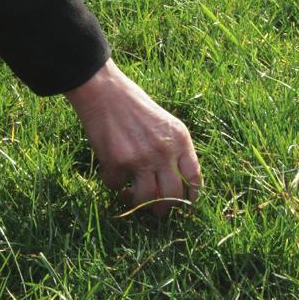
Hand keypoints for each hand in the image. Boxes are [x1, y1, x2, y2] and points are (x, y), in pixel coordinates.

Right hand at [65, 58, 201, 216]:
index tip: (180, 203)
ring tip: (130, 195)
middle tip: (153, 208)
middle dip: (162, 208)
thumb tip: (173, 184)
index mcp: (180, 139)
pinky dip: (113, 184)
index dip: (189, 197)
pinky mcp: (118, 162)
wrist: (104, 90)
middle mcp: (164, 150)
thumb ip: (172, 149)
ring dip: (137, 203)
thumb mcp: (164, 122)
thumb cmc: (133, 104)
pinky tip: (111, 172)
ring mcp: (141, 158)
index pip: (194, 179)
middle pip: (172, 196)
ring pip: (146, 200)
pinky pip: (116, 187)